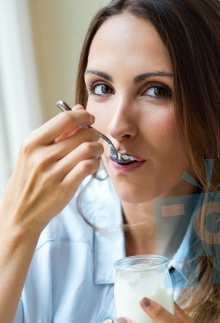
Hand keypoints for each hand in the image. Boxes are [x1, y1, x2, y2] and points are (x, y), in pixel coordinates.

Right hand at [1, 105, 102, 234]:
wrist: (19, 213)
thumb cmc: (29, 180)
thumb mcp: (34, 153)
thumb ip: (57, 131)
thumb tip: (78, 109)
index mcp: (32, 143)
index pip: (65, 119)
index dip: (83, 116)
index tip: (90, 119)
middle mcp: (41, 156)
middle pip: (81, 134)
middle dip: (94, 134)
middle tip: (94, 139)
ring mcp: (52, 173)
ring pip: (87, 149)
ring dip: (97, 149)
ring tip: (95, 152)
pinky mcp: (63, 188)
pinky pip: (88, 167)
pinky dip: (94, 164)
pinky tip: (91, 166)